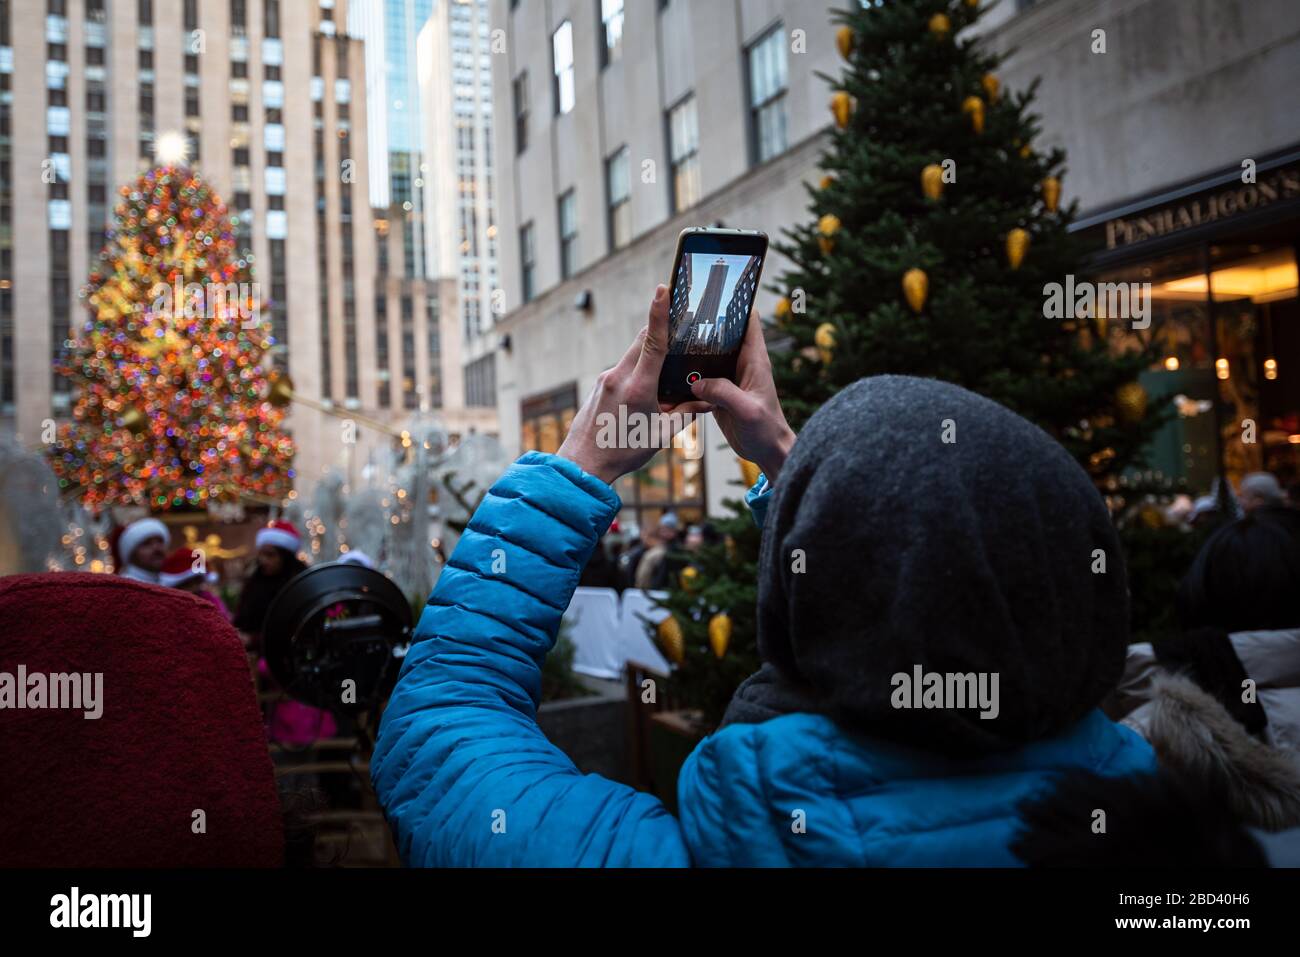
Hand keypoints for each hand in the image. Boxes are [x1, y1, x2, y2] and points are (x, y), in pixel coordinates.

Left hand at [557, 284, 701, 484]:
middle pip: (642, 341)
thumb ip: (685, 413)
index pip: (652, 341)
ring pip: (632, 356)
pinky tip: (643, 394)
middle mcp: (618, 377)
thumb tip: (707, 402)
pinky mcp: (599, 385)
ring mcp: (605, 379)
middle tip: (680, 329)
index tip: (663, 289)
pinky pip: (622, 369)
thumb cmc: (623, 452)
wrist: (582, 465)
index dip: (659, 313)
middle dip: (660, 332)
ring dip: (650, 358)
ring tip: (664, 379)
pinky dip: (637, 372)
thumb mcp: (661, 435)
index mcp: (637, 387)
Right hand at [687, 308, 794, 483]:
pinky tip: (670, 372)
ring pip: (708, 355)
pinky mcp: (719, 392)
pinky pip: (701, 377)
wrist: (767, 451)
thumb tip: (698, 383)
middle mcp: (741, 363)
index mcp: (754, 360)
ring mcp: (729, 377)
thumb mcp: (746, 410)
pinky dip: (688, 374)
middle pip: (722, 334)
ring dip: (692, 350)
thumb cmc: (766, 429)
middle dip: (704, 323)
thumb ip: (724, 393)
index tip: (714, 292)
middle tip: (680, 313)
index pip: (748, 321)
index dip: (734, 304)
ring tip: (670, 338)